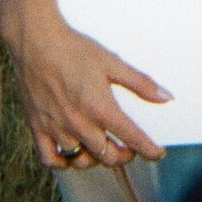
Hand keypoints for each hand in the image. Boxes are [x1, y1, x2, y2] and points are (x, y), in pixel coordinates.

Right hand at [4, 13, 171, 172]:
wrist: (35, 39)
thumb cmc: (73, 48)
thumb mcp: (112, 62)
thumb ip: (140, 83)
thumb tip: (166, 97)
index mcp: (100, 108)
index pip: (132, 138)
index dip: (149, 150)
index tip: (158, 153)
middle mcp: (79, 124)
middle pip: (108, 156)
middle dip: (123, 155)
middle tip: (128, 147)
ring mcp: (57, 128)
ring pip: (81, 160)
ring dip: (96, 159)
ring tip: (102, 147)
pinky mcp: (38, 127)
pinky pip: (50, 159)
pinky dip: (63, 162)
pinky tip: (71, 153)